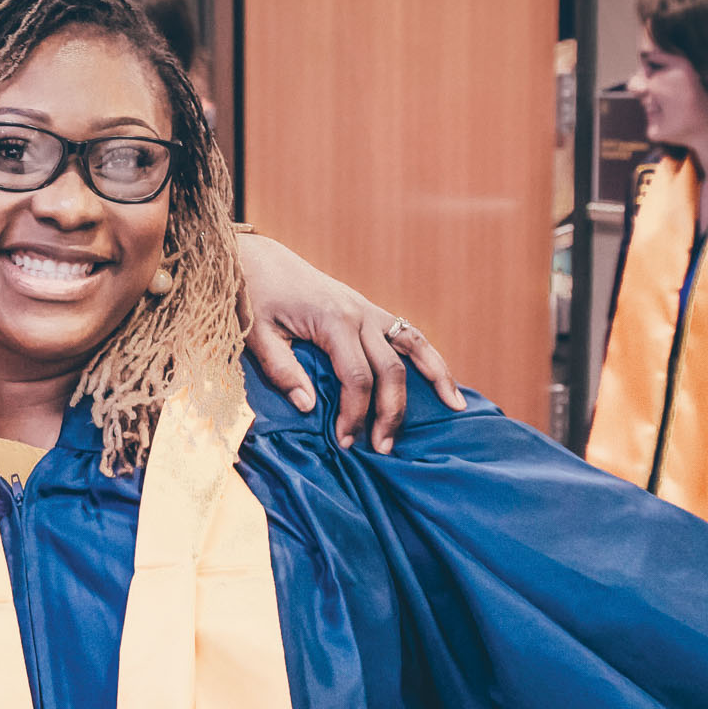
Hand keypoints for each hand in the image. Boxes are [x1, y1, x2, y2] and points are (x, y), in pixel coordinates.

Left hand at [235, 234, 465, 452]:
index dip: (355, 414)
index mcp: (332, 321)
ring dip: (435, 378)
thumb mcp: (258, 335)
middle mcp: (359, 314)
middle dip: (391, 412)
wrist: (259, 260)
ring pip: (414, 346)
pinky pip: (409, 334)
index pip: (357, 378)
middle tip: (382, 448)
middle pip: (390, 369)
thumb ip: (282, 370)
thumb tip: (309, 408)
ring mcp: (368, 310)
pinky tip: (444, 379)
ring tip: (453, 408)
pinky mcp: (369, 310)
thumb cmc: (254, 297)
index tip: (344, 441)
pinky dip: (430, 356)